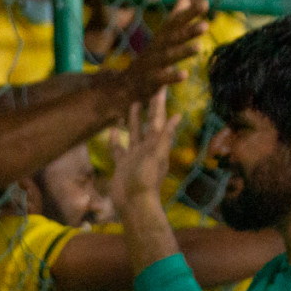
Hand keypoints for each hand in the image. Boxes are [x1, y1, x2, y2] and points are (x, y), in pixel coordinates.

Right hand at [111, 88, 182, 210]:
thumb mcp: (156, 156)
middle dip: (149, 108)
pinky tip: (112, 130)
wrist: (133, 203)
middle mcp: (146, 148)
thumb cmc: (146, 179)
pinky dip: (116, 139)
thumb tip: (177, 115)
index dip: (159, 105)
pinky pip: (119, 148)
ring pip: (134, 133)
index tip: (161, 87)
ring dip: (134, 120)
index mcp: (156, 144)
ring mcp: (133, 156)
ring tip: (132, 104)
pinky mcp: (122, 164)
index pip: (158, 120)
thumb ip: (164, 136)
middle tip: (149, 89)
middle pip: (148, 123)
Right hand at [116, 0, 209, 105]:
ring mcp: (150, 66)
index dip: (189, 14)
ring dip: (181, 52)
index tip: (205, 4)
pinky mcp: (147, 83)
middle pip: (171, 39)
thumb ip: (174, 21)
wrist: (122, 87)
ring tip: (198, 48)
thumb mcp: (160, 40)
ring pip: (167, 58)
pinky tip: (184, 74)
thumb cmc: (147, 62)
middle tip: (205, 26)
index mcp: (159, 39)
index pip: (175, 23)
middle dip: (187, 32)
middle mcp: (154, 50)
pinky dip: (171, 77)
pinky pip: (160, 79)